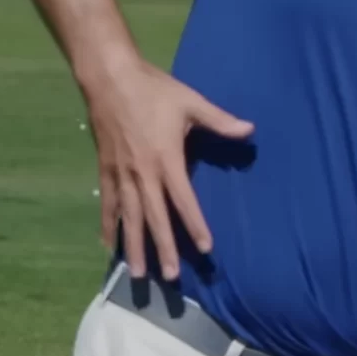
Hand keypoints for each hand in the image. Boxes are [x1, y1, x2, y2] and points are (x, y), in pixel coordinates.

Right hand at [81, 53, 253, 281]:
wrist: (109, 77)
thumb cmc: (154, 90)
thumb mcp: (191, 103)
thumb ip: (220, 121)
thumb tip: (250, 130)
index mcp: (166, 159)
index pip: (184, 200)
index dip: (195, 225)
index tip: (206, 248)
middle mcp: (142, 173)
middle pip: (154, 218)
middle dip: (163, 248)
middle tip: (169, 278)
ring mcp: (121, 174)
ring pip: (129, 217)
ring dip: (135, 246)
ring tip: (138, 274)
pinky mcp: (105, 170)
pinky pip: (108, 204)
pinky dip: (108, 226)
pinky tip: (109, 246)